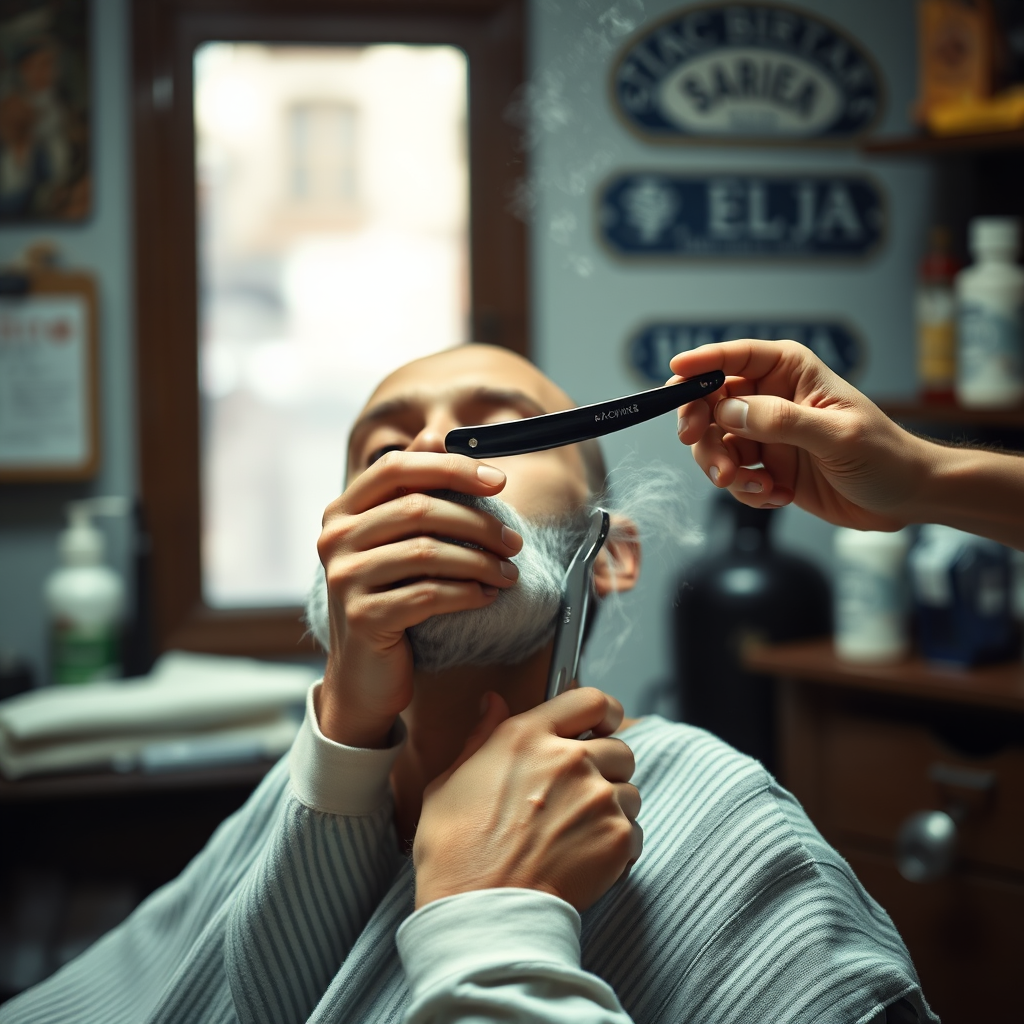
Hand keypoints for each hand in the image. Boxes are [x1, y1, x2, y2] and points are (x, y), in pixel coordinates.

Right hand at [316, 452, 523, 748]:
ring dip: (480, 561)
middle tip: (515, 542)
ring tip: (509, 574)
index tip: (499, 481)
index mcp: (342, 511)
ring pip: (428, 552)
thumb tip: (436, 435)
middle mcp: (335, 539)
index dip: (452, 468)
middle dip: (477, 522)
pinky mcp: (363, 617)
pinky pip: (428, 595)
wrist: (365, 674)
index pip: (397, 467)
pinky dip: (467, 593)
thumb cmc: (390, 598)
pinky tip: (487, 597)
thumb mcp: (398, 542)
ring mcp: (344, 578)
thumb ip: (413, 491)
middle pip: (418, 508)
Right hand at [413, 688, 642, 912]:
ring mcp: (596, 796)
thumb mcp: (449, 781)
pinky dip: (617, 847)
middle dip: (608, 769)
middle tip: (581, 797)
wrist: (479, 911)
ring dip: (613, 810)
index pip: (588, 699)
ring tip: (578, 835)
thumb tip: (493, 702)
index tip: (603, 724)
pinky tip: (584, 860)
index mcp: (526, 736)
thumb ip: (480, 736)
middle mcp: (568, 758)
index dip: (603, 711)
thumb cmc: (455, 851)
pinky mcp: (615, 836)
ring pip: (630, 792)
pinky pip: (634, 832)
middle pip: (619, 748)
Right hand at [671, 339, 935, 531]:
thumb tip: (728, 412)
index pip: (735, 357)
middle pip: (710, 403)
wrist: (906, 498)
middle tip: (704, 452)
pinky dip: (745, 490)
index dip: (701, 362)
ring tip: (751, 485)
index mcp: (790, 372)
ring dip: (722, 468)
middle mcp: (772, 398)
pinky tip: (775, 496)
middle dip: (702, 430)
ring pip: (715, 444)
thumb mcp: (836, 435)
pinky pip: (734, 476)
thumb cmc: (884, 455)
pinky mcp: (767, 467)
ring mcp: (767, 434)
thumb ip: (780, 421)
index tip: (675, 372)